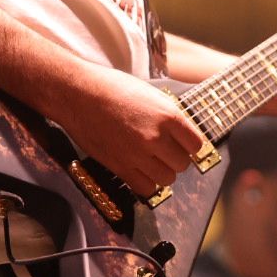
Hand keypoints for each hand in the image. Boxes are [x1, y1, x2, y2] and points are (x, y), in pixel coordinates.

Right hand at [47, 64, 206, 197]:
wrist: (79, 94)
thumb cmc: (112, 88)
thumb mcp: (151, 94)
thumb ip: (169, 115)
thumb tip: (183, 133)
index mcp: (168, 115)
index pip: (196, 145)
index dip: (189, 145)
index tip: (183, 144)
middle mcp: (156, 137)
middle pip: (183, 164)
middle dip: (176, 158)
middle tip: (164, 151)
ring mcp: (138, 154)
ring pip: (167, 179)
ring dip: (162, 172)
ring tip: (152, 160)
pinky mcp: (120, 167)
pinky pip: (146, 188)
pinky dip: (146, 183)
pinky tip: (140, 170)